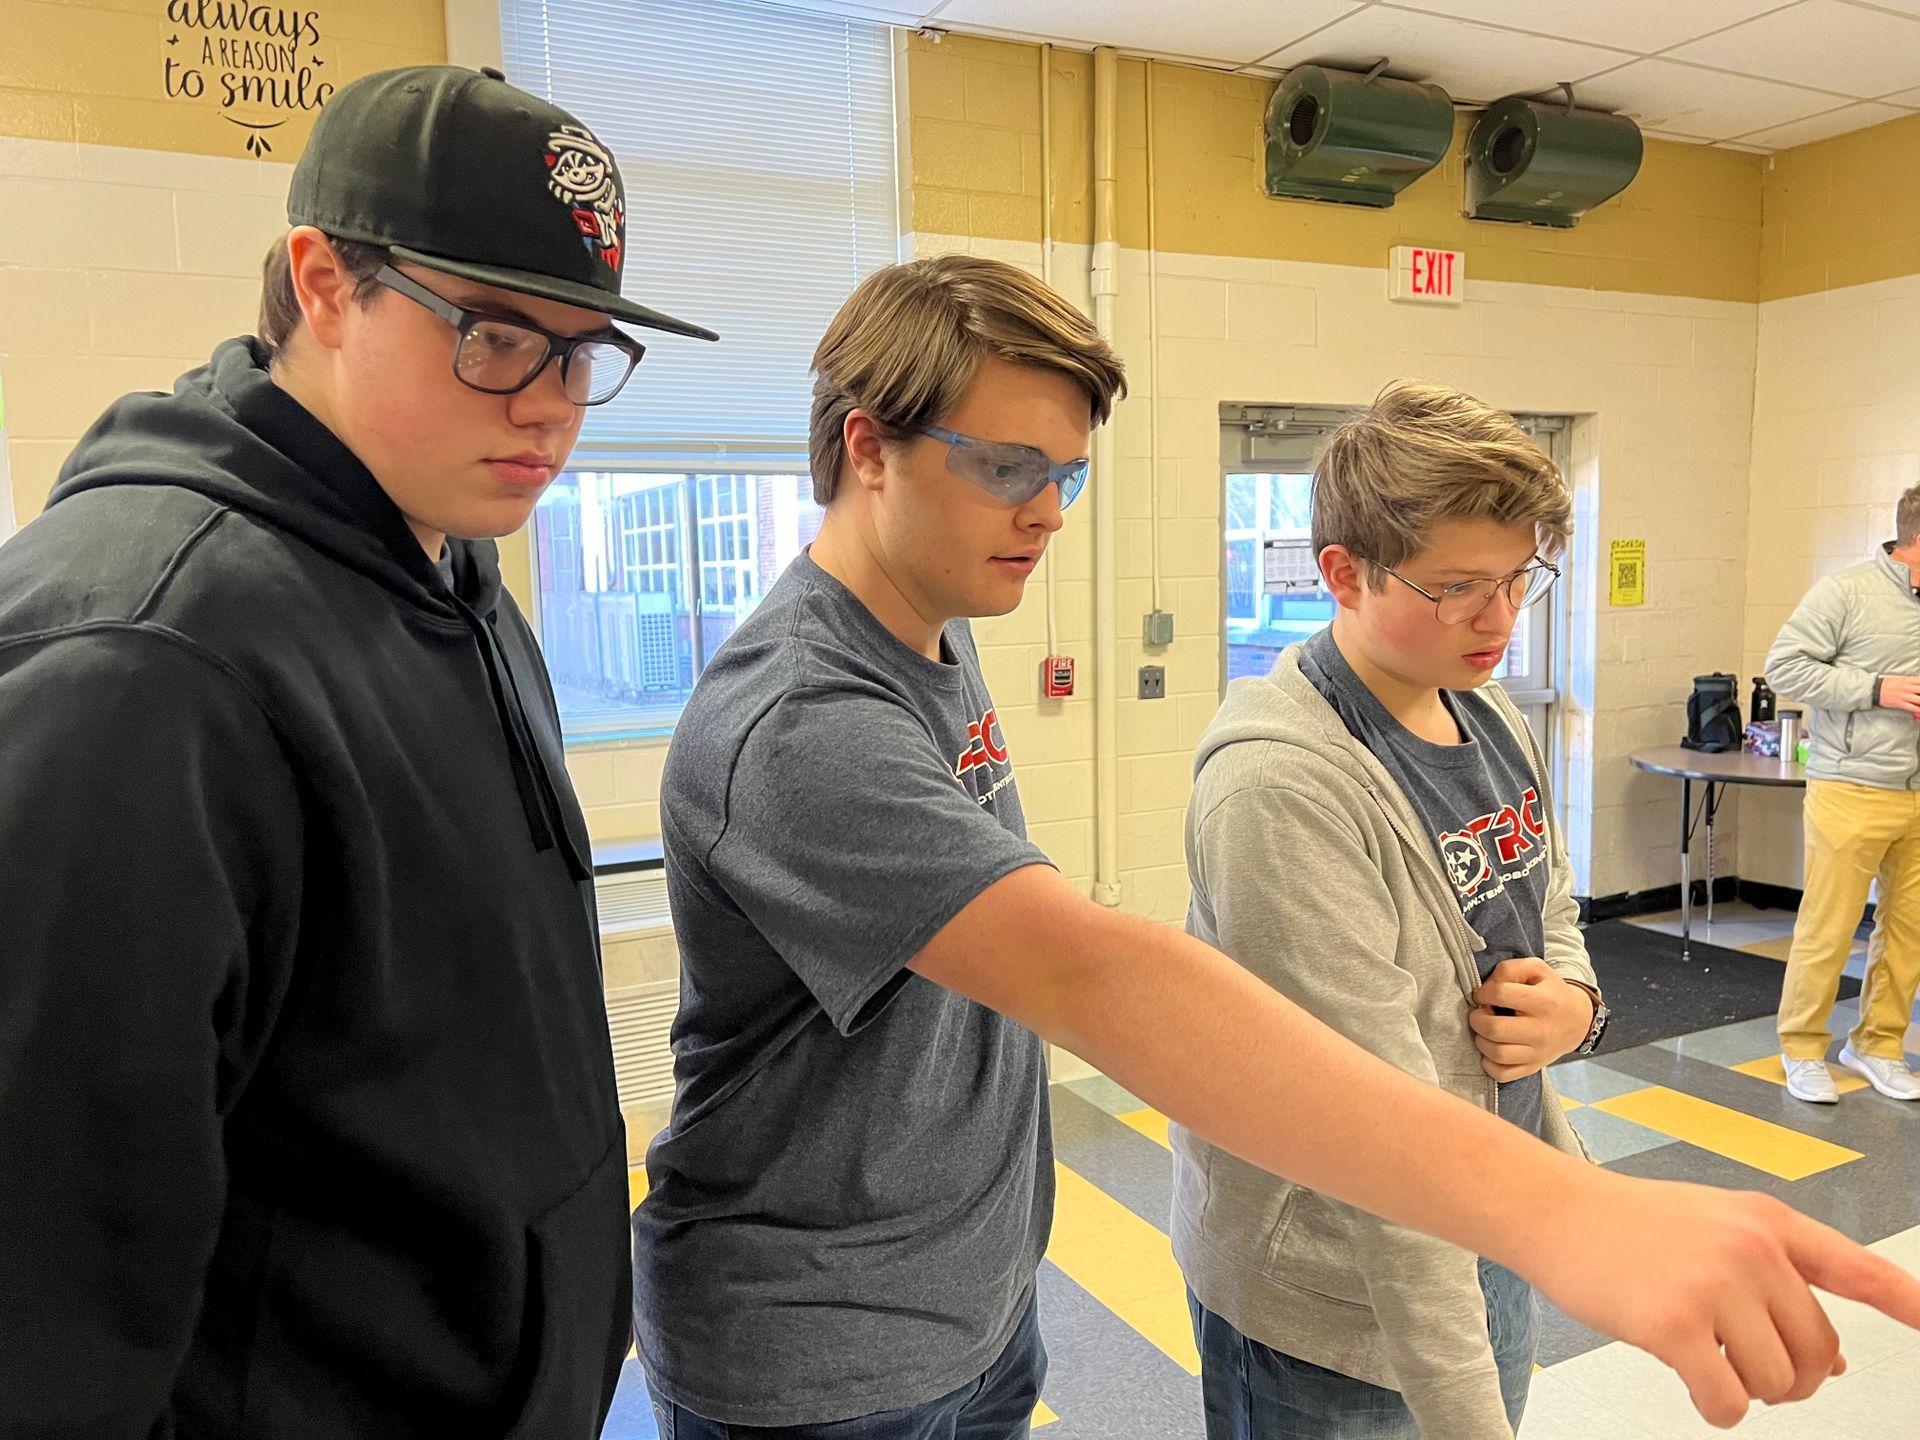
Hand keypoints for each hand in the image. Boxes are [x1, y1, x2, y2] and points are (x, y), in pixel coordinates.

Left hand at [1469, 957, 1592, 1079]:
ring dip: (1481, 1040)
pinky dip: (1489, 1064)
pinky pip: (1502, 1074)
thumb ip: (1510, 969)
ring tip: (1485, 1030)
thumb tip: (1487, 986)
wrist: (1577, 1021)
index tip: (1483, 994)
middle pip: (1495, 1028)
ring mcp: (1537, 1053)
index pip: (1501, 994)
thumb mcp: (1536, 969)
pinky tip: (1491, 1049)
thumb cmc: (1551, 992)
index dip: (1483, 992)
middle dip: (1477, 1018)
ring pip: (1497, 1053)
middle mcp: (1541, 1030)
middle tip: (1480, 1013)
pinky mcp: (1532, 1067)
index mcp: (1544, 1002)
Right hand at [1524, 1171, 1919, 1426]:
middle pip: (1819, 1352)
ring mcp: (1713, 1285)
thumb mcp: (1714, 1226)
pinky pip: (1728, 1402)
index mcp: (1766, 1221)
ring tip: (1709, 1362)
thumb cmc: (1627, 1222)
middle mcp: (1750, 1250)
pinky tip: (1694, 1386)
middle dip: (1793, 1378)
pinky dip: (1716, 1409)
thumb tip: (1831, 1363)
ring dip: (1748, 1391)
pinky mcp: (1674, 1325)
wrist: (1553, 1211)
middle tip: (1753, 1370)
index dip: (1909, 1301)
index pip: (1858, 1267)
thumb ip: (1775, 1278)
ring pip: (1778, 1384)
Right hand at [1878, 675, 1919, 717]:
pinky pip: (1912, 707)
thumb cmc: (1887, 684)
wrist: (1874, 689)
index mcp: (1908, 680)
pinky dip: (1918, 710)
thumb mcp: (1900, 678)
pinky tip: (1919, 713)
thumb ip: (1912, 680)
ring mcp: (1904, 695)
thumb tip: (1918, 681)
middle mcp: (1908, 687)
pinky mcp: (1900, 703)